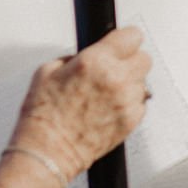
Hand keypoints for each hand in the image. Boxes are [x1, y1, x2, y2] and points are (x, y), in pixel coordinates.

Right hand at [7, 25, 150, 180]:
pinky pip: (141, 103)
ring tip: (108, 93)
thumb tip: (88, 54)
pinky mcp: (131, 121)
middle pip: (144, 58)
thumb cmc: (44, 117)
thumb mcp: (47, 71)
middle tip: (116, 68)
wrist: (48, 151)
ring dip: (130, 84)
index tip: (122, 43)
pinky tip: (111, 108)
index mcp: (95, 61)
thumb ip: (74, 57)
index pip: (132, 35)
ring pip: (143, 82)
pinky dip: (130, 104)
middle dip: (130, 61)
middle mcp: (115, 79)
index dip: (126, 39)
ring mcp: (126, 101)